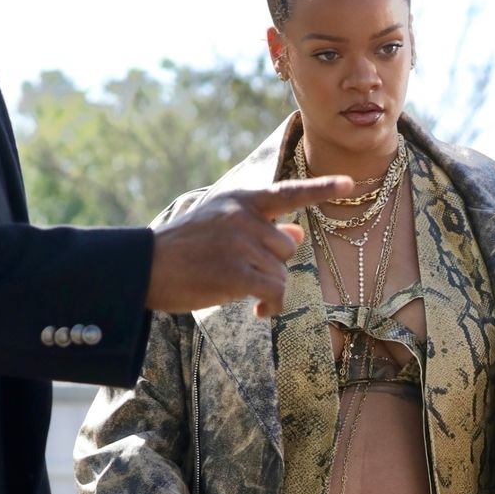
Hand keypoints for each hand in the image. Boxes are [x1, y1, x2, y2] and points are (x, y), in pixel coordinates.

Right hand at [146, 177, 353, 317]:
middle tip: (244, 276)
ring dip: (269, 288)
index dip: (321, 189)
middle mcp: (244, 216)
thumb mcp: (219, 225)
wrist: (144, 267)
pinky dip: (272, 306)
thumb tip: (297, 233)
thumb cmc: (181, 250)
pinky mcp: (237, 272)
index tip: (350, 182)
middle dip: (271, 266)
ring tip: (244, 293)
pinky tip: (257, 311)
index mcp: (240, 199)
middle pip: (286, 247)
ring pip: (282, 272)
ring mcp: (241, 243)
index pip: (288, 192)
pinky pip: (275, 291)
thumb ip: (258, 226)